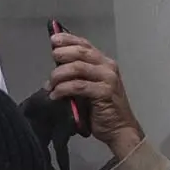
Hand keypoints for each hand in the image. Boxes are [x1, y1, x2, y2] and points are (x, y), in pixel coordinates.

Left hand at [47, 30, 145, 164]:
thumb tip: (55, 71)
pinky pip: (78, 86)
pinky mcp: (104, 93)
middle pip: (81, 52)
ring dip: (59, 75)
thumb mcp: (88, 88)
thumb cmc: (102, 110)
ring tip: (50, 85)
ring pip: (78, 68)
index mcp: (104, 63)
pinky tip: (55, 95)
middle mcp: (108, 67)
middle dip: (63, 53)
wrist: (119, 129)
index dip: (69, 40)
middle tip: (51, 59)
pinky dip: (63, 89)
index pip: (85, 45)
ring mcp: (107, 79)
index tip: (53, 40)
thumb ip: (77, 77)